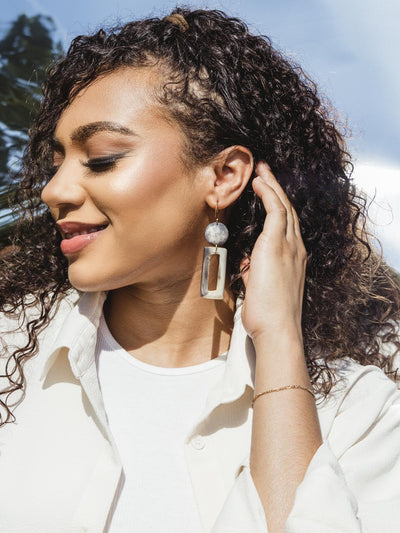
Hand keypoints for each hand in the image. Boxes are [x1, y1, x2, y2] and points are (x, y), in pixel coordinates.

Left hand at [241, 162, 306, 343]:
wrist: (277, 329)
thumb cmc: (268, 315)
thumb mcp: (260, 287)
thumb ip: (255, 270)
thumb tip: (247, 261)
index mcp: (294, 258)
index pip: (287, 224)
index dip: (277, 205)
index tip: (267, 191)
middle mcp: (296, 248)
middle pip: (288, 210)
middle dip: (276, 188)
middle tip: (265, 171)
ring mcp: (290, 246)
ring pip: (284, 206)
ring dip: (272, 185)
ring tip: (261, 170)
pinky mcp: (277, 246)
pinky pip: (276, 211)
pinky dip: (268, 194)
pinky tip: (260, 183)